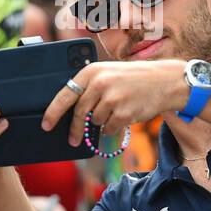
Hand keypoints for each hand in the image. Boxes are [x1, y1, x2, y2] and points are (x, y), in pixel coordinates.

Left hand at [43, 59, 186, 144]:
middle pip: (79, 113)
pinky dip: (113, 128)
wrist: (163, 81)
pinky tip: (124, 115)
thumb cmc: (133, 78)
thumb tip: (71, 111)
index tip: (46, 125)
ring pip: (96, 122)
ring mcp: (111, 99)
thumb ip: (90, 87)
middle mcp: (99, 84)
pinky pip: (109, 129)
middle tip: (73, 139)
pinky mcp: (123, 113)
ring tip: (116, 109)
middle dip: (75, 129)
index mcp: (91, 72)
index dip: (53, 112)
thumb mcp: (108, 73)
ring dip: (102, 122)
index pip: (65, 95)